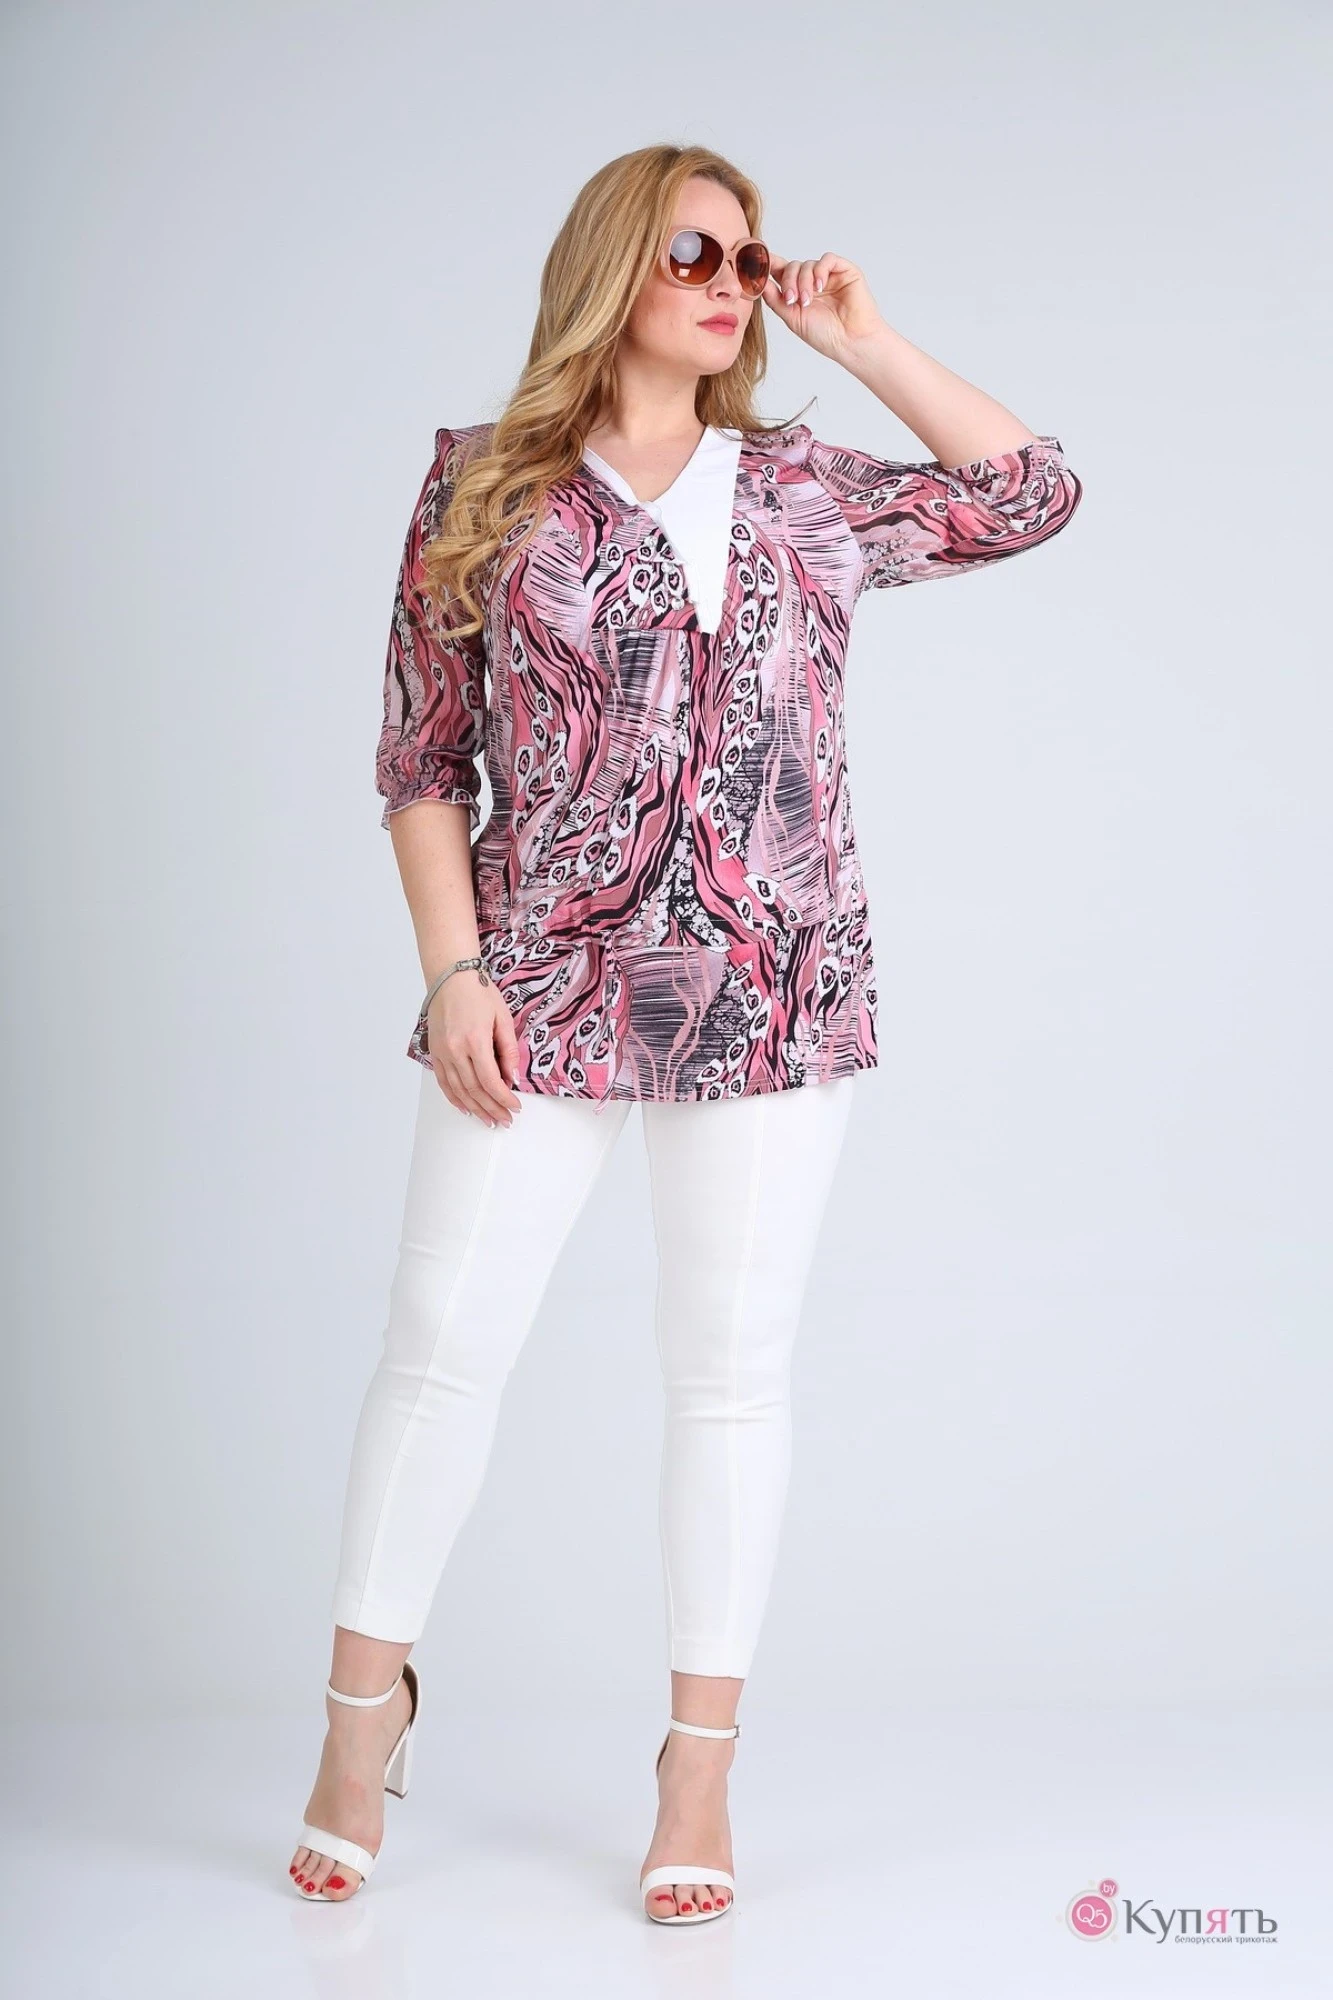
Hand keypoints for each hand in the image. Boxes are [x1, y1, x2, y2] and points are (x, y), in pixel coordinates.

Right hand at [426, 969, 523, 1126]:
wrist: (451, 977)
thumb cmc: (478, 992)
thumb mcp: (503, 1018)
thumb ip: (509, 1050)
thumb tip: (513, 1077)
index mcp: (475, 1040)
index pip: (490, 1081)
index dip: (503, 1098)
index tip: (515, 1106)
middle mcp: (455, 1049)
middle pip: (475, 1090)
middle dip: (492, 1108)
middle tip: (505, 1120)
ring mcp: (442, 1052)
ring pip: (458, 1090)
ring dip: (475, 1108)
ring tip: (489, 1120)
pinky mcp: (435, 1052)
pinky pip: (444, 1082)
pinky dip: (455, 1098)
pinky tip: (465, 1107)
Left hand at [761, 250, 886, 361]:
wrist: (850, 342)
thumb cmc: (825, 335)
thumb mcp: (792, 317)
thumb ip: (775, 299)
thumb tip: (759, 281)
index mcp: (799, 292)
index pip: (782, 272)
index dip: (769, 265)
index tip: (757, 263)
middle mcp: (813, 282)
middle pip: (793, 266)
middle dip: (788, 281)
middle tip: (791, 299)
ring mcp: (829, 276)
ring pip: (808, 264)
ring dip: (804, 281)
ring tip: (808, 301)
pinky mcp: (845, 271)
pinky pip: (827, 259)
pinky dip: (820, 270)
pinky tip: (820, 287)